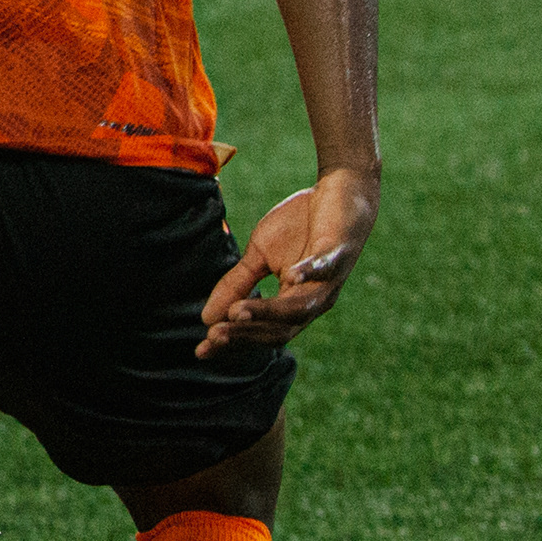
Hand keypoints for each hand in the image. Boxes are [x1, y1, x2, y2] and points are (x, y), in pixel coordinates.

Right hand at [197, 166, 375, 359]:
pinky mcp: (339, 252)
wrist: (338, 190)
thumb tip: (206, 316)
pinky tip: (290, 277)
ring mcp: (329, 279)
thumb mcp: (259, 255)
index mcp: (293, 305)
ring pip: (299, 308)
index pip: (261, 332)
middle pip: (280, 329)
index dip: (233, 342)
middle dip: (246, 333)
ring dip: (268, 312)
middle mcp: (313, 301)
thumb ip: (237, 284)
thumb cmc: (299, 225)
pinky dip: (309, 273)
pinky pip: (325, 267)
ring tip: (238, 313)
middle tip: (215, 335)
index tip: (201, 350)